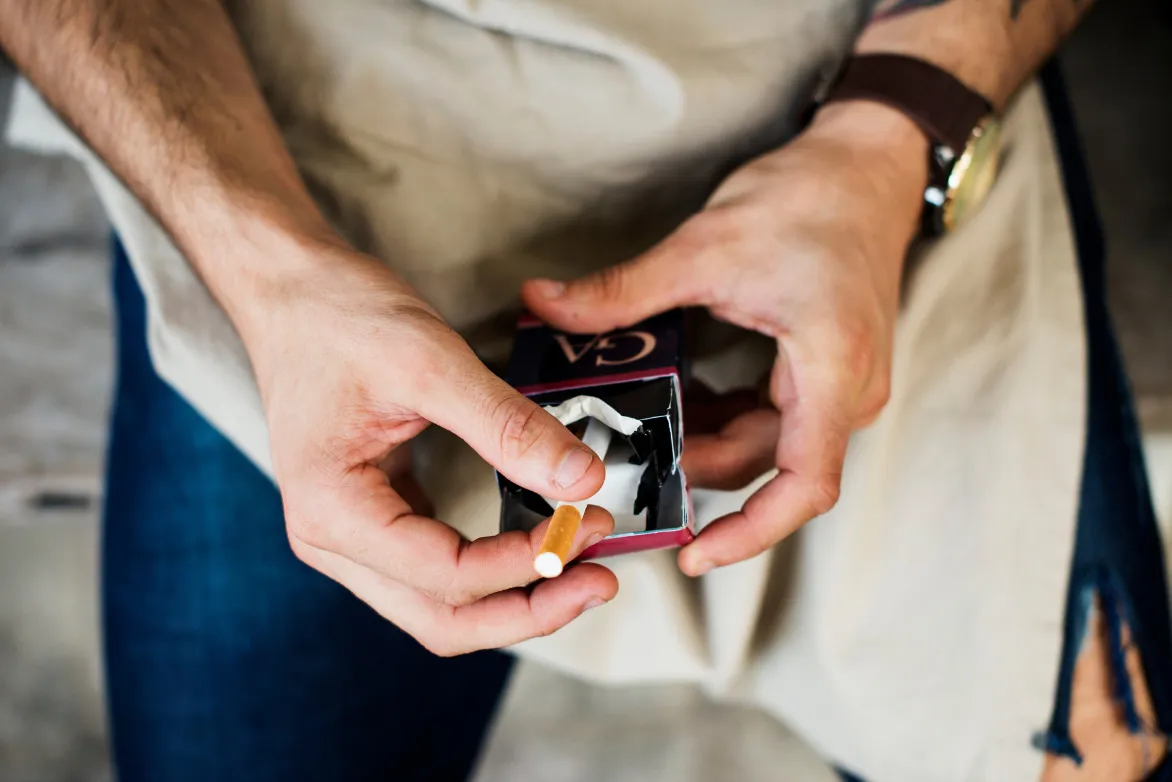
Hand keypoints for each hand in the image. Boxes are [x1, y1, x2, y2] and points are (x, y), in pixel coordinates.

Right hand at [236, 242, 617, 655]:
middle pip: (442, 619)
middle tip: (599, 580)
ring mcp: (350, 534)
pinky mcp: (375, 515)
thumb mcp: (429, 361)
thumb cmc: (338, 315)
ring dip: (514, 597)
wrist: (290, 288)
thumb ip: (507, 425)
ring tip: (582, 568)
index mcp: (333, 511)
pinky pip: (437, 569)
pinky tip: (541, 544)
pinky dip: (493, 569)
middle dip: (527, 609)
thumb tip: (582, 479)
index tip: (587, 526)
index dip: (526, 563)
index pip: (446, 576)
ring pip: (440, 605)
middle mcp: (331, 539)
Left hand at [522, 102, 927, 575]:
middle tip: (622, 460)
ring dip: (705, 443)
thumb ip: (624, 290)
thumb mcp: (705, 246)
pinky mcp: (827, 373)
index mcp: (834, 370)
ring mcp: (842, 386)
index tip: (695, 553)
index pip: (805, 484)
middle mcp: (849, 392)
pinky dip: (723, 419)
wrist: (866, 166)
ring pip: (766, 446)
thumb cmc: (809, 199)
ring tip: (639, 433)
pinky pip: (773, 420)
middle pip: (767, 465)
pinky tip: (676, 403)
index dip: (751, 532)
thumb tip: (542, 303)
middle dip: (694, 469)